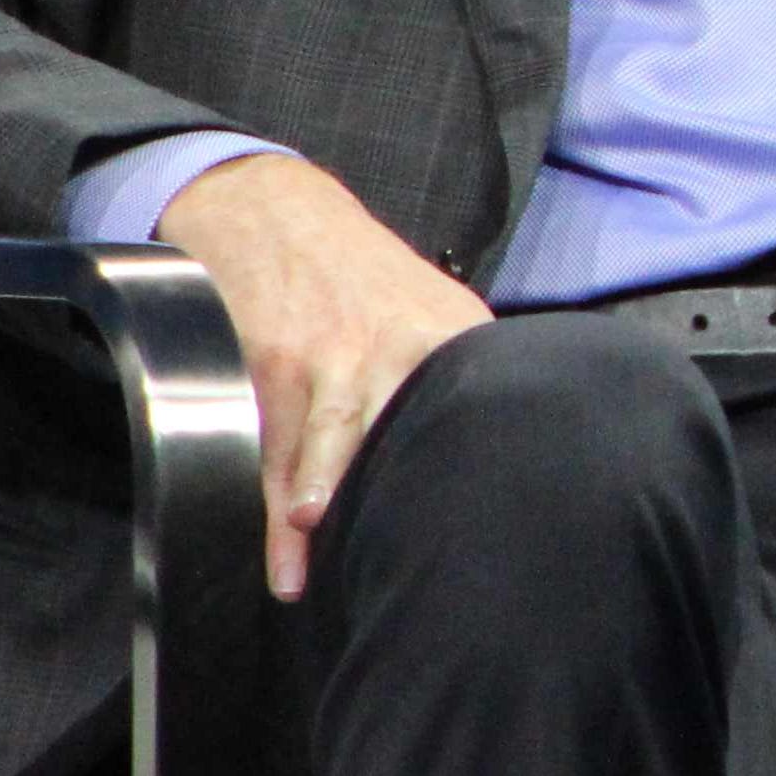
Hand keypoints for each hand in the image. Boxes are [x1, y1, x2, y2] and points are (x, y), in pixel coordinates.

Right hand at [155, 152, 488, 600]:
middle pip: (406, 437)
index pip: (475, 413)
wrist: (274, 210)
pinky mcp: (273, 364)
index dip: (479, 472)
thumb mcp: (434, 301)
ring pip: (331, 447)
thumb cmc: (361, 273)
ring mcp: (332, 357)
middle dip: (406, 496)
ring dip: (321, 508)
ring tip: (314, 564)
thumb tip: (502, 440)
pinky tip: (288, 557)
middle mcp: (397, 348)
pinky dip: (277, 507)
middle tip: (416, 561)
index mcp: (451, 335)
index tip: (492, 530)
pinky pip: (276, 447)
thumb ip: (461, 365)